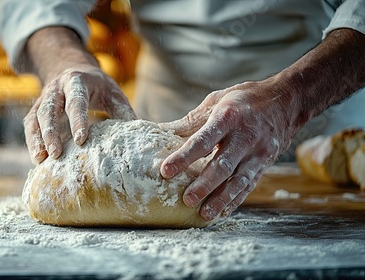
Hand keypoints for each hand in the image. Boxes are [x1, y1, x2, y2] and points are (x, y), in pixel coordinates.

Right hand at [24, 65, 135, 163]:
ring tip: (41, 159)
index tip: (81, 140)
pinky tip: (37, 158)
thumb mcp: (113, 93)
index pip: (76, 101)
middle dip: (51, 132)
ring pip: (35, 117)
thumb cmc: (98, 87)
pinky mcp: (36, 109)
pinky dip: (32, 140)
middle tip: (56, 154)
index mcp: (77, 81)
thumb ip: (123, 112)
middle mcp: (56, 88)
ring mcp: (43, 98)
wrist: (73, 70)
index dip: (78, 120)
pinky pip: (30, 124)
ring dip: (37, 138)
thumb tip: (136, 137)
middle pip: (49, 109)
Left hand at [159, 79, 296, 220]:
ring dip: (221, 198)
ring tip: (205, 214)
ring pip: (238, 180)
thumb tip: (159, 132)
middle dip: (204, 185)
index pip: (202, 141)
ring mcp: (258, 152)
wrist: (286, 101)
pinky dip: (236, 199)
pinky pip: (249, 184)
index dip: (184, 157)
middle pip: (222, 165)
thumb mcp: (216, 101)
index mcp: (228, 117)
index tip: (166, 171)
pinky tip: (223, 211)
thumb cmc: (243, 100)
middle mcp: (245, 136)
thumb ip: (190, 121)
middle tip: (186, 200)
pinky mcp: (266, 163)